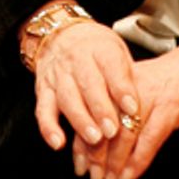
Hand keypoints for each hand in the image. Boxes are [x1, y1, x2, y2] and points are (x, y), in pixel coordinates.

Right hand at [31, 19, 139, 152]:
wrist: (62, 35)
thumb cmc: (97, 50)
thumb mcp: (117, 53)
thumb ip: (125, 78)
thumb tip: (136, 109)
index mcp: (100, 48)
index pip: (112, 67)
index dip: (122, 88)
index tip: (132, 109)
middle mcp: (77, 60)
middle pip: (89, 84)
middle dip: (101, 109)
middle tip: (113, 131)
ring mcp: (58, 75)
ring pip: (67, 98)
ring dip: (80, 120)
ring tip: (94, 139)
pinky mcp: (43, 90)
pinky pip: (43, 110)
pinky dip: (48, 128)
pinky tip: (58, 143)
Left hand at [73, 37, 178, 178]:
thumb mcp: (146, 89)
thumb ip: (126, 108)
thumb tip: (105, 139)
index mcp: (121, 84)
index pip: (93, 116)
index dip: (83, 143)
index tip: (79, 166)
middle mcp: (130, 89)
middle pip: (105, 126)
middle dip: (95, 157)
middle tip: (92, 178)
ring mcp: (151, 97)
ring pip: (124, 134)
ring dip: (114, 163)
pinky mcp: (172, 106)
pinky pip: (149, 138)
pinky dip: (138, 160)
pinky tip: (129, 176)